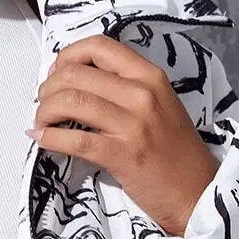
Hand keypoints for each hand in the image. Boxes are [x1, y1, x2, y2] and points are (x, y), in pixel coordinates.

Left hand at [27, 33, 220, 236]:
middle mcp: (142, 94)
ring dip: (44, 111)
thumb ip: (124, 87)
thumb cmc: (174, 150)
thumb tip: (75, 79)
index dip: (68, 55)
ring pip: (71, 102)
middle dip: (48, 87)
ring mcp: (133, 124)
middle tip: (44, 103)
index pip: (99, 46)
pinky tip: (42, 139)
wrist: (198, 191)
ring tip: (41, 122)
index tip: (56, 72)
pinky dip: (49, 138)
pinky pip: (74, 140)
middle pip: (76, 74)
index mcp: (150, 76)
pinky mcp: (123, 156)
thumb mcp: (159, 104)